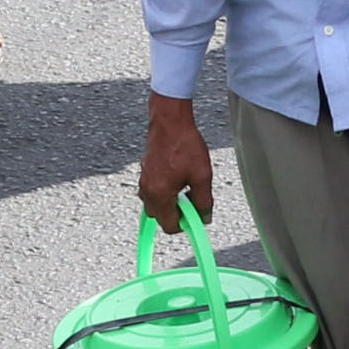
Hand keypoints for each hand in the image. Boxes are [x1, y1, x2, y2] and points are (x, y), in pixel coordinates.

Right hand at [139, 94, 215, 224]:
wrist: (170, 122)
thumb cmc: (185, 145)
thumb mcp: (202, 175)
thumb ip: (204, 201)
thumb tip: (205, 218)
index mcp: (159, 195)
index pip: (169, 226)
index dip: (185, 224)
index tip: (196, 213)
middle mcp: (147, 192)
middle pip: (161, 218)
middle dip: (177, 213)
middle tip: (192, 197)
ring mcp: (143, 183)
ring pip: (156, 205)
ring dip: (171, 202)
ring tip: (186, 184)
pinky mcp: (144, 174)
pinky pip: (153, 192)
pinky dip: (165, 192)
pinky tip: (178, 176)